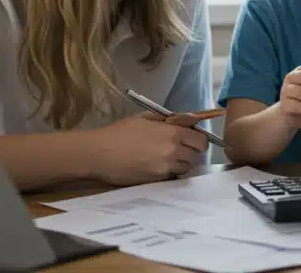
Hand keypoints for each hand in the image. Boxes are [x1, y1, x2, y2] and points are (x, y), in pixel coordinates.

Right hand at [89, 113, 208, 185]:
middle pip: (195, 156)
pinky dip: (168, 173)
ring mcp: (165, 168)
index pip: (201, 140)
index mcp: (173, 133)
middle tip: (179, 150)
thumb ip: (169, 119)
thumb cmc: (120, 132)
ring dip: (180, 164)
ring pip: (185, 168)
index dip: (198, 141)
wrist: (99, 153)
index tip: (192, 141)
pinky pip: (171, 177)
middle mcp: (173, 152)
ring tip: (166, 159)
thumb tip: (187, 121)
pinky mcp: (156, 181)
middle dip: (190, 153)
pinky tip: (156, 167)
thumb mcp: (146, 118)